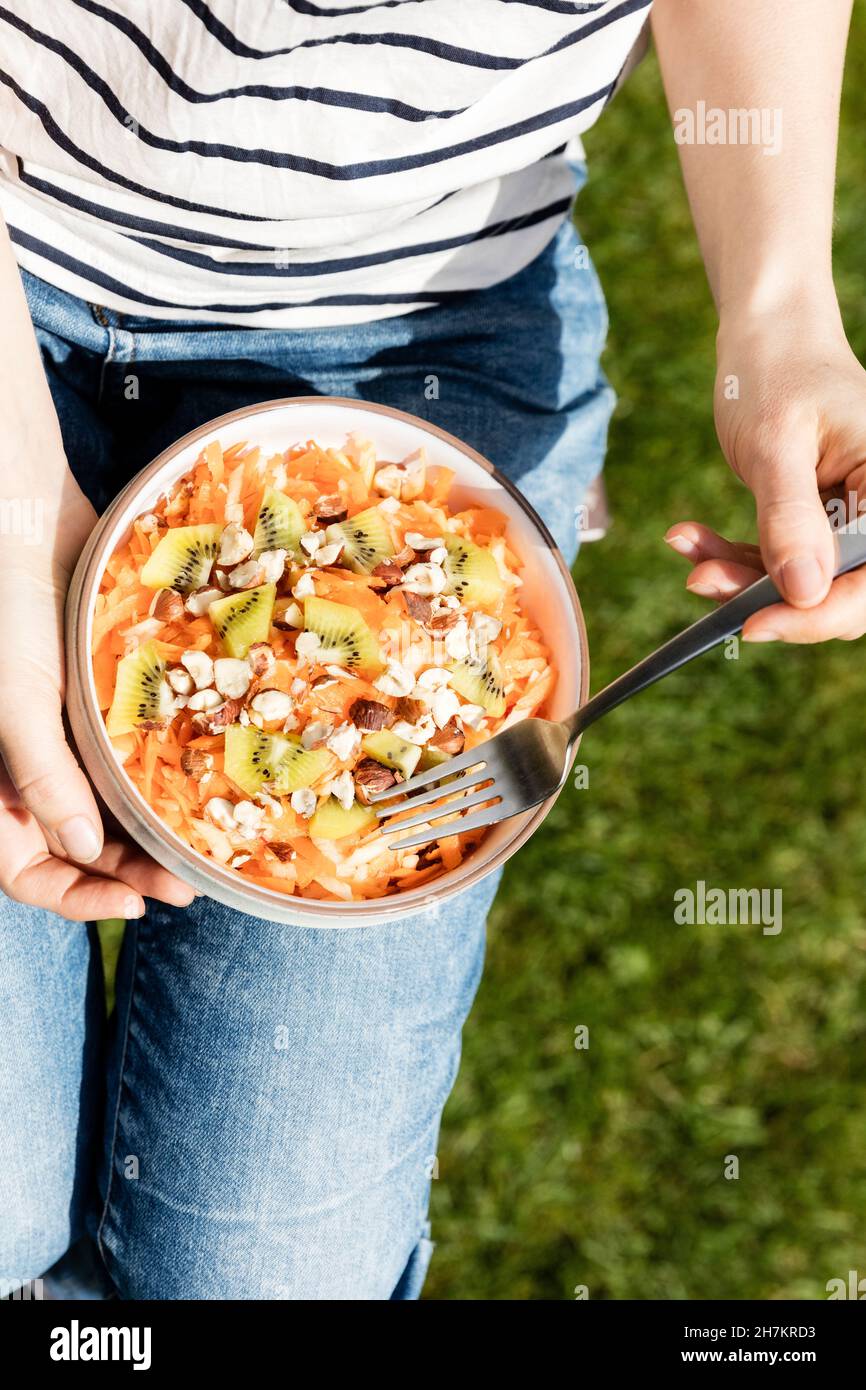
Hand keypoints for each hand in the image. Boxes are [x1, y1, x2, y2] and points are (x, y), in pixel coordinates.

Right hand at [0, 471, 194, 919]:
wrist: (25, 516)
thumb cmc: (4, 607)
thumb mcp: (15, 698)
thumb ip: (42, 777)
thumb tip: (84, 854)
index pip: (27, 870)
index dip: (78, 896)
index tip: (136, 904)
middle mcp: (30, 767)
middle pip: (80, 848)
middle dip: (131, 873)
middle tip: (190, 886)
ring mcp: (70, 736)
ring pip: (112, 808)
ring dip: (154, 832)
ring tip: (205, 848)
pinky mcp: (103, 702)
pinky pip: (133, 754)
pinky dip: (162, 776)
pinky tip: (207, 785)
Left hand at [666, 308, 865, 642]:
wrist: (767, 337)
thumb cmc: (778, 371)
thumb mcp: (776, 444)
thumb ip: (791, 518)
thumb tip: (803, 593)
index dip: (820, 615)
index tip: (755, 624)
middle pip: (841, 594)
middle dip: (768, 598)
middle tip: (703, 581)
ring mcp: (851, 521)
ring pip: (803, 585)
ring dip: (740, 580)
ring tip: (690, 554)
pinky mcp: (818, 526)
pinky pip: (780, 563)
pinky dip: (733, 558)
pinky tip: (689, 539)